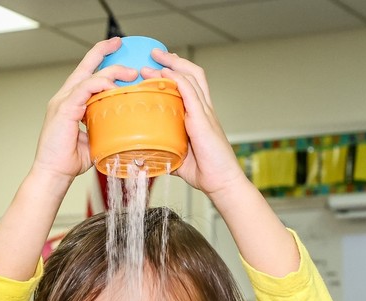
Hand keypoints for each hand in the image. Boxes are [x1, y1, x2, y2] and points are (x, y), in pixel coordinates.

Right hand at [30, 37, 137, 182]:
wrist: (53, 174)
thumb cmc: (69, 161)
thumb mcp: (93, 138)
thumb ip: (103, 125)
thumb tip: (122, 122)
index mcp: (70, 103)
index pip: (85, 74)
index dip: (99, 58)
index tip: (116, 49)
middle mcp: (64, 98)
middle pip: (84, 66)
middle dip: (103, 50)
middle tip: (120, 43)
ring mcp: (62, 102)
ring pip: (88, 76)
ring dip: (111, 71)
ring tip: (130, 73)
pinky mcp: (63, 109)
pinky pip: (84, 89)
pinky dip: (100, 85)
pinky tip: (113, 87)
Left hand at [141, 49, 247, 200]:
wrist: (221, 182)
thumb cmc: (205, 171)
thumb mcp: (178, 159)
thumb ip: (164, 153)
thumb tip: (144, 157)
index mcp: (199, 115)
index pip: (189, 84)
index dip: (175, 71)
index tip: (158, 65)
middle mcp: (203, 109)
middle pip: (191, 73)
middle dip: (173, 60)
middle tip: (154, 53)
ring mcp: (205, 112)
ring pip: (191, 78)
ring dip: (172, 65)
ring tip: (155, 58)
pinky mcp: (203, 120)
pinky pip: (191, 93)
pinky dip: (178, 81)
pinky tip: (166, 74)